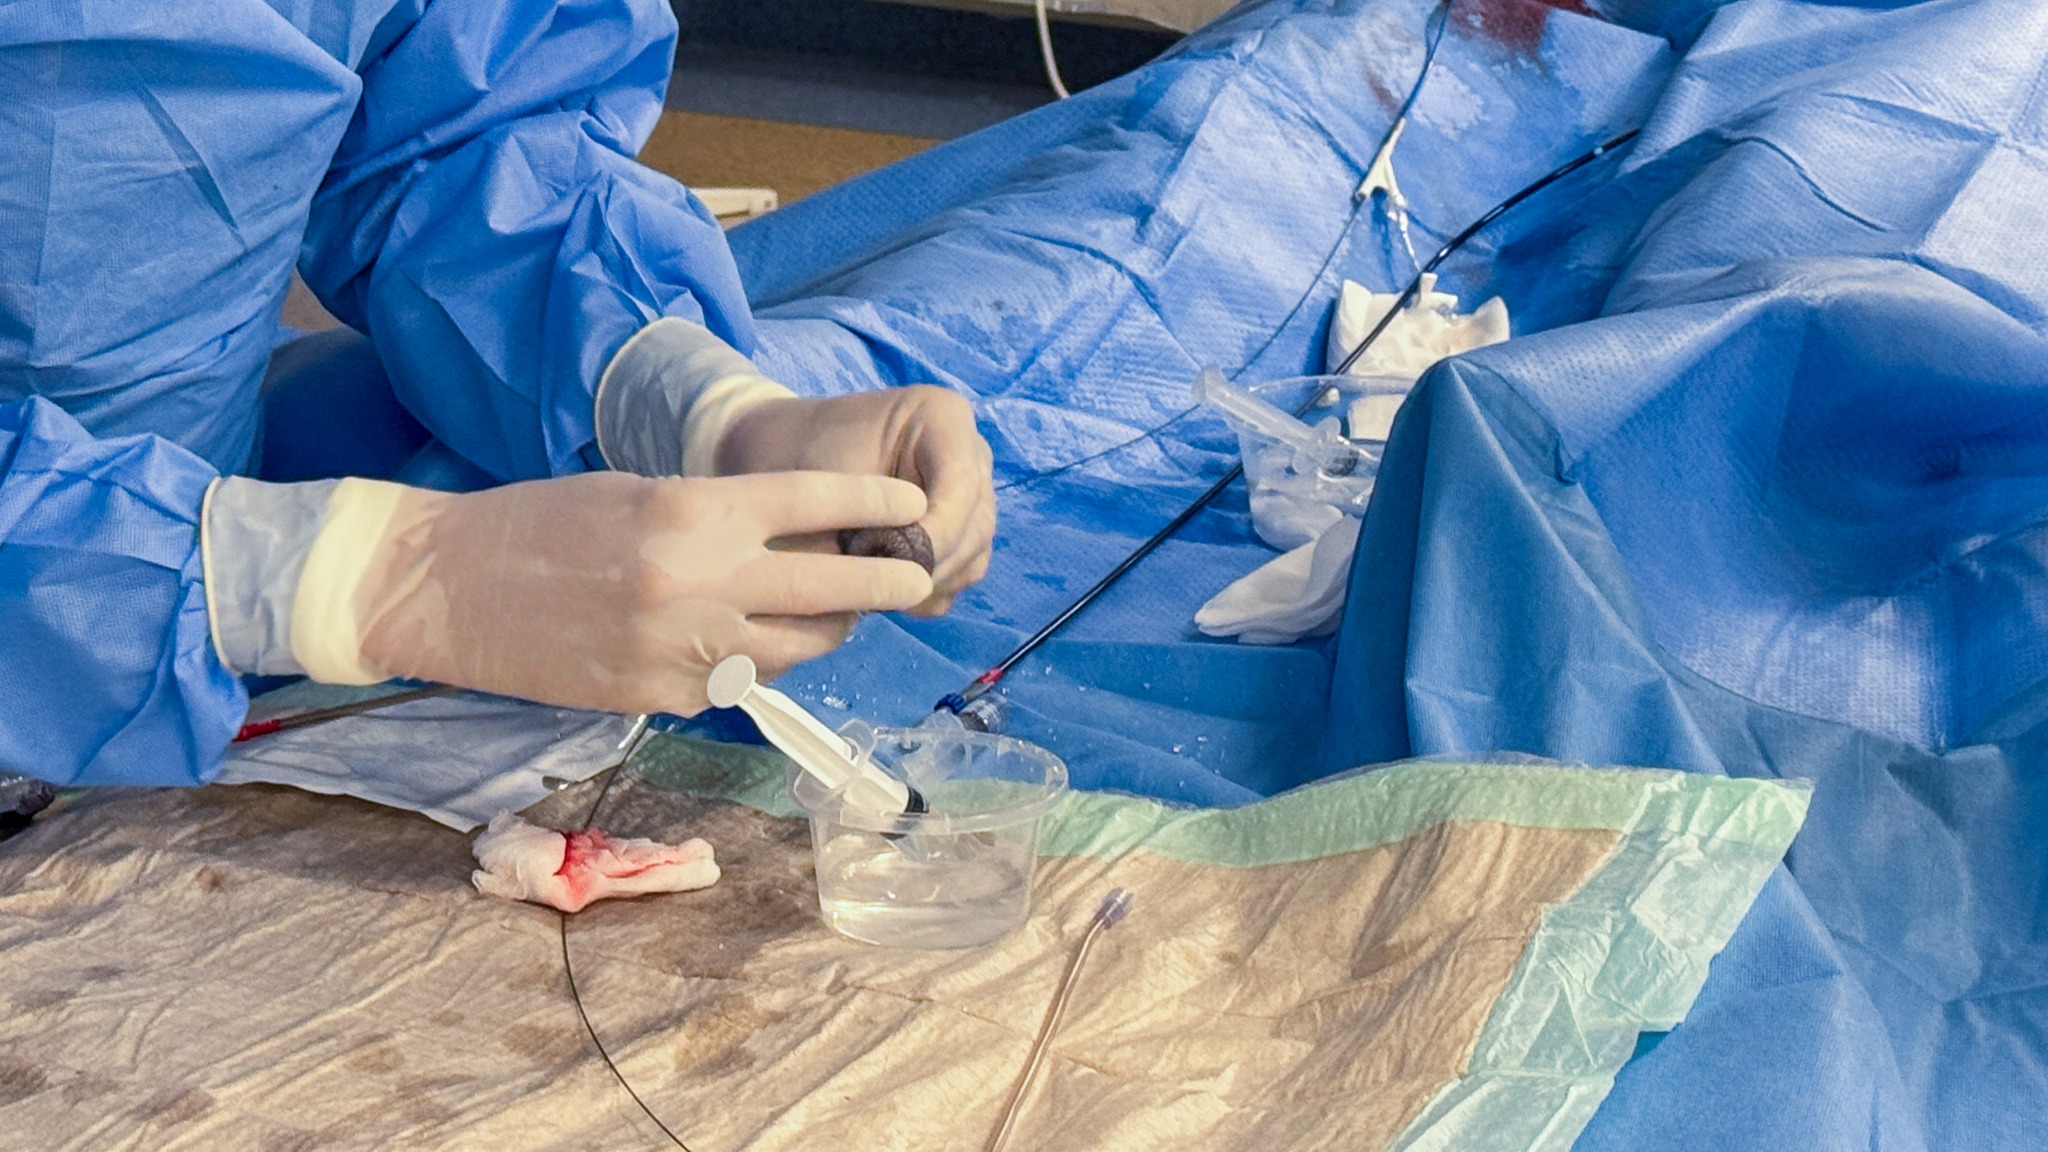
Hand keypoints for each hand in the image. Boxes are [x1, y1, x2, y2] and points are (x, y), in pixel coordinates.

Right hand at [352, 470, 932, 714]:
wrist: (449, 588)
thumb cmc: (542, 523)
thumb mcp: (641, 494)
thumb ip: (722, 519)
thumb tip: (802, 539)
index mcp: (693, 511)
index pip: (815, 500)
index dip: (876, 500)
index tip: (916, 504)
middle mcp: (700, 581)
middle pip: (832, 584)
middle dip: (888, 580)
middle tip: (918, 575)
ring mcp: (684, 648)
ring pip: (800, 646)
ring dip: (826, 627)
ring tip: (834, 610)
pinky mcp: (662, 697)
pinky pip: (739, 681)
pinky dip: (755, 661)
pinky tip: (747, 642)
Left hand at [714, 388, 994, 613]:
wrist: (795, 454)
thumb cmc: (803, 456)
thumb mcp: (823, 481)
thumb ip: (857, 521)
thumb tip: (887, 578)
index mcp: (943, 416)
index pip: (960, 483)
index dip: (934, 533)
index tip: (890, 568)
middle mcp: (971, 453)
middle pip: (974, 526)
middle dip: (928, 566)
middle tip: (874, 589)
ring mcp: (974, 492)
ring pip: (973, 556)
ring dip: (928, 584)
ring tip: (874, 590)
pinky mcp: (966, 529)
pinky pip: (964, 573)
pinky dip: (929, 591)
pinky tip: (886, 589)